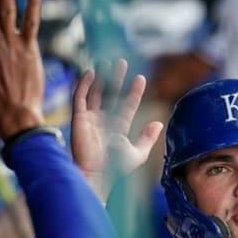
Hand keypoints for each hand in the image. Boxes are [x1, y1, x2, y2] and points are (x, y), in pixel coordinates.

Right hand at [71, 59, 162, 201]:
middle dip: (116, 78)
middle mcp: (103, 120)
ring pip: (95, 92)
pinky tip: (90, 72)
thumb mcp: (137, 152)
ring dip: (100, 77)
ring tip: (106, 62)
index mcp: (117, 126)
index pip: (127, 104)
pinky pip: (79, 97)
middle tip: (122, 62)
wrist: (96, 176)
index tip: (141, 78)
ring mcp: (90, 118)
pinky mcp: (78, 119)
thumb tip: (159, 122)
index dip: (134, 92)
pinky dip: (84, 85)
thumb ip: (148, 138)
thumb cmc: (116, 169)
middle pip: (110, 94)